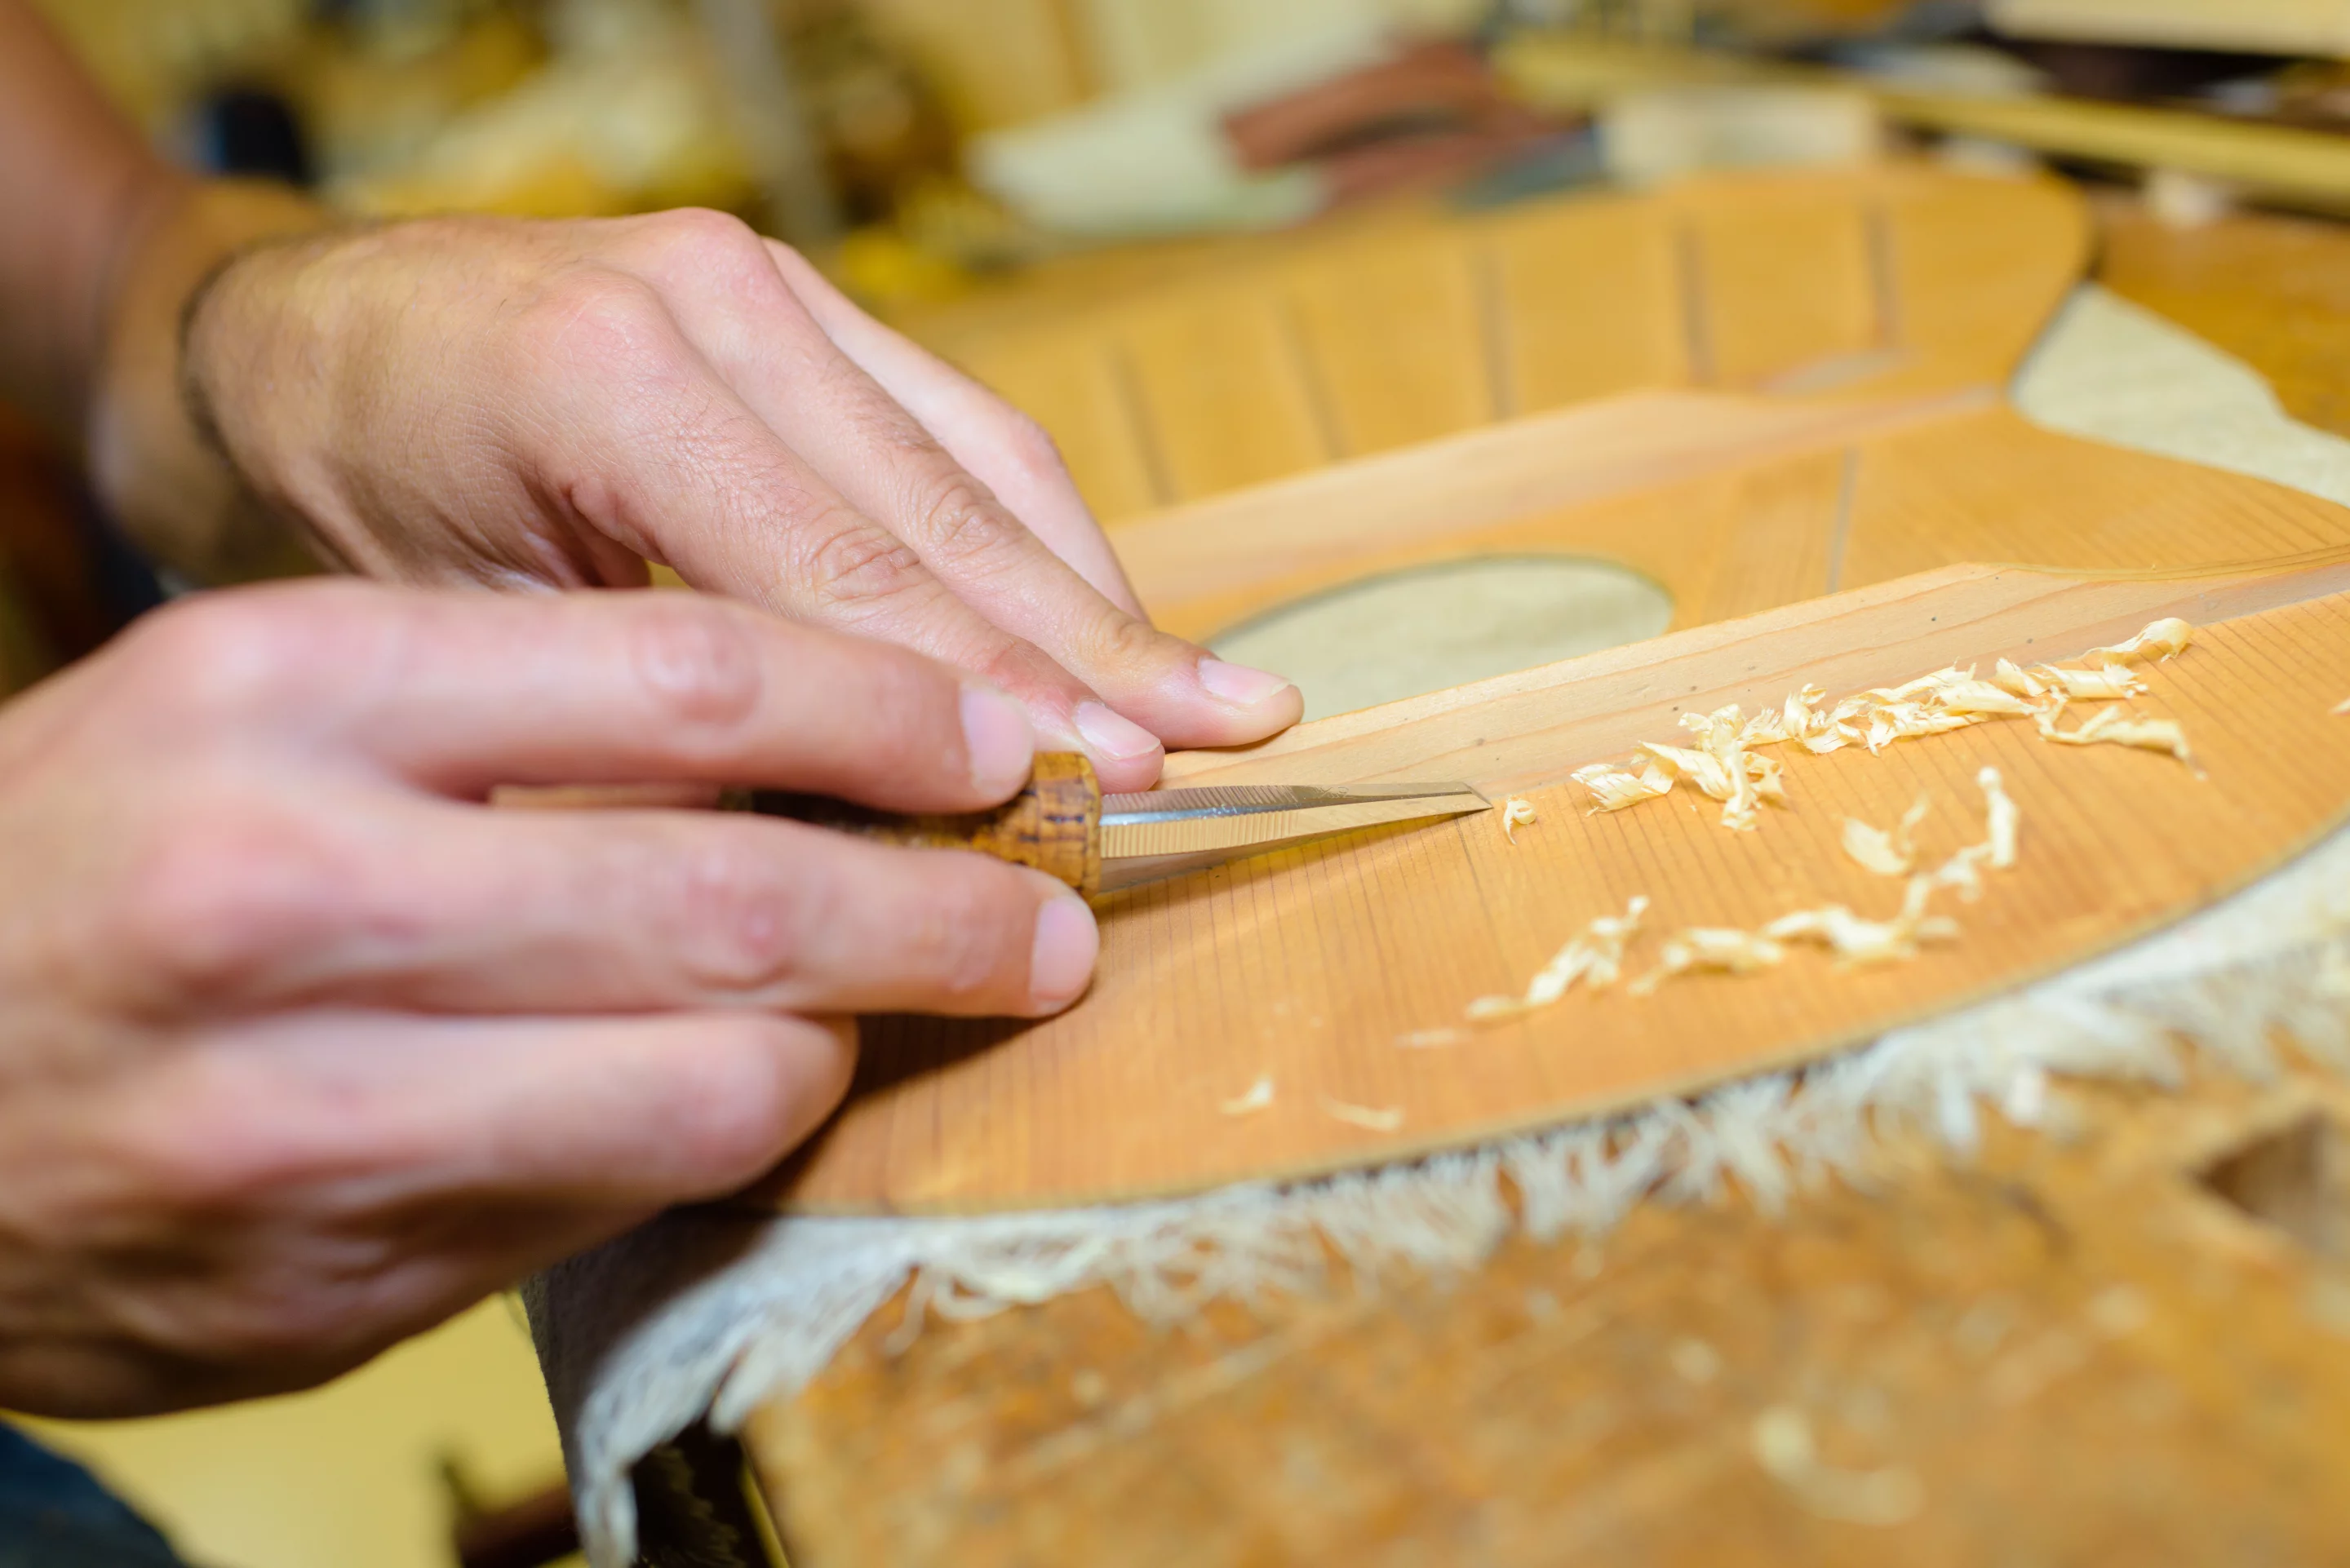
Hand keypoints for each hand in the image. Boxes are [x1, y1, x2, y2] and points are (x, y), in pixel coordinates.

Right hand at [0, 580, 1094, 1415]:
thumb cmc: (109, 851)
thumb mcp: (263, 697)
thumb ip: (514, 702)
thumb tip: (825, 736)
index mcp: (281, 687)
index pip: (689, 675)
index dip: (894, 712)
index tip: (1004, 734)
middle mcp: (288, 887)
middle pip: (739, 894)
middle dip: (947, 910)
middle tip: (1050, 919)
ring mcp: (302, 1106)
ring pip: (714, 1081)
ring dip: (846, 1045)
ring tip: (890, 1010)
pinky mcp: (324, 1276)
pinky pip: (615, 1206)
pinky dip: (712, 1146)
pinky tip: (731, 1092)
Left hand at [170, 208, 1302, 789]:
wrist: (300, 341)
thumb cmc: (355, 505)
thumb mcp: (457, 634)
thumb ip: (652, 717)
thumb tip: (854, 848)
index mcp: (599, 376)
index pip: (838, 573)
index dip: (984, 695)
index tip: (1100, 789)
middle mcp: (708, 300)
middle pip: (941, 512)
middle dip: (1085, 653)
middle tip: (1209, 757)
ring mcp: (769, 284)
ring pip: (981, 460)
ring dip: (1101, 596)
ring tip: (1215, 703)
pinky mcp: (805, 299)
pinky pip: (960, 424)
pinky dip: (1046, 538)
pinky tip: (1115, 624)